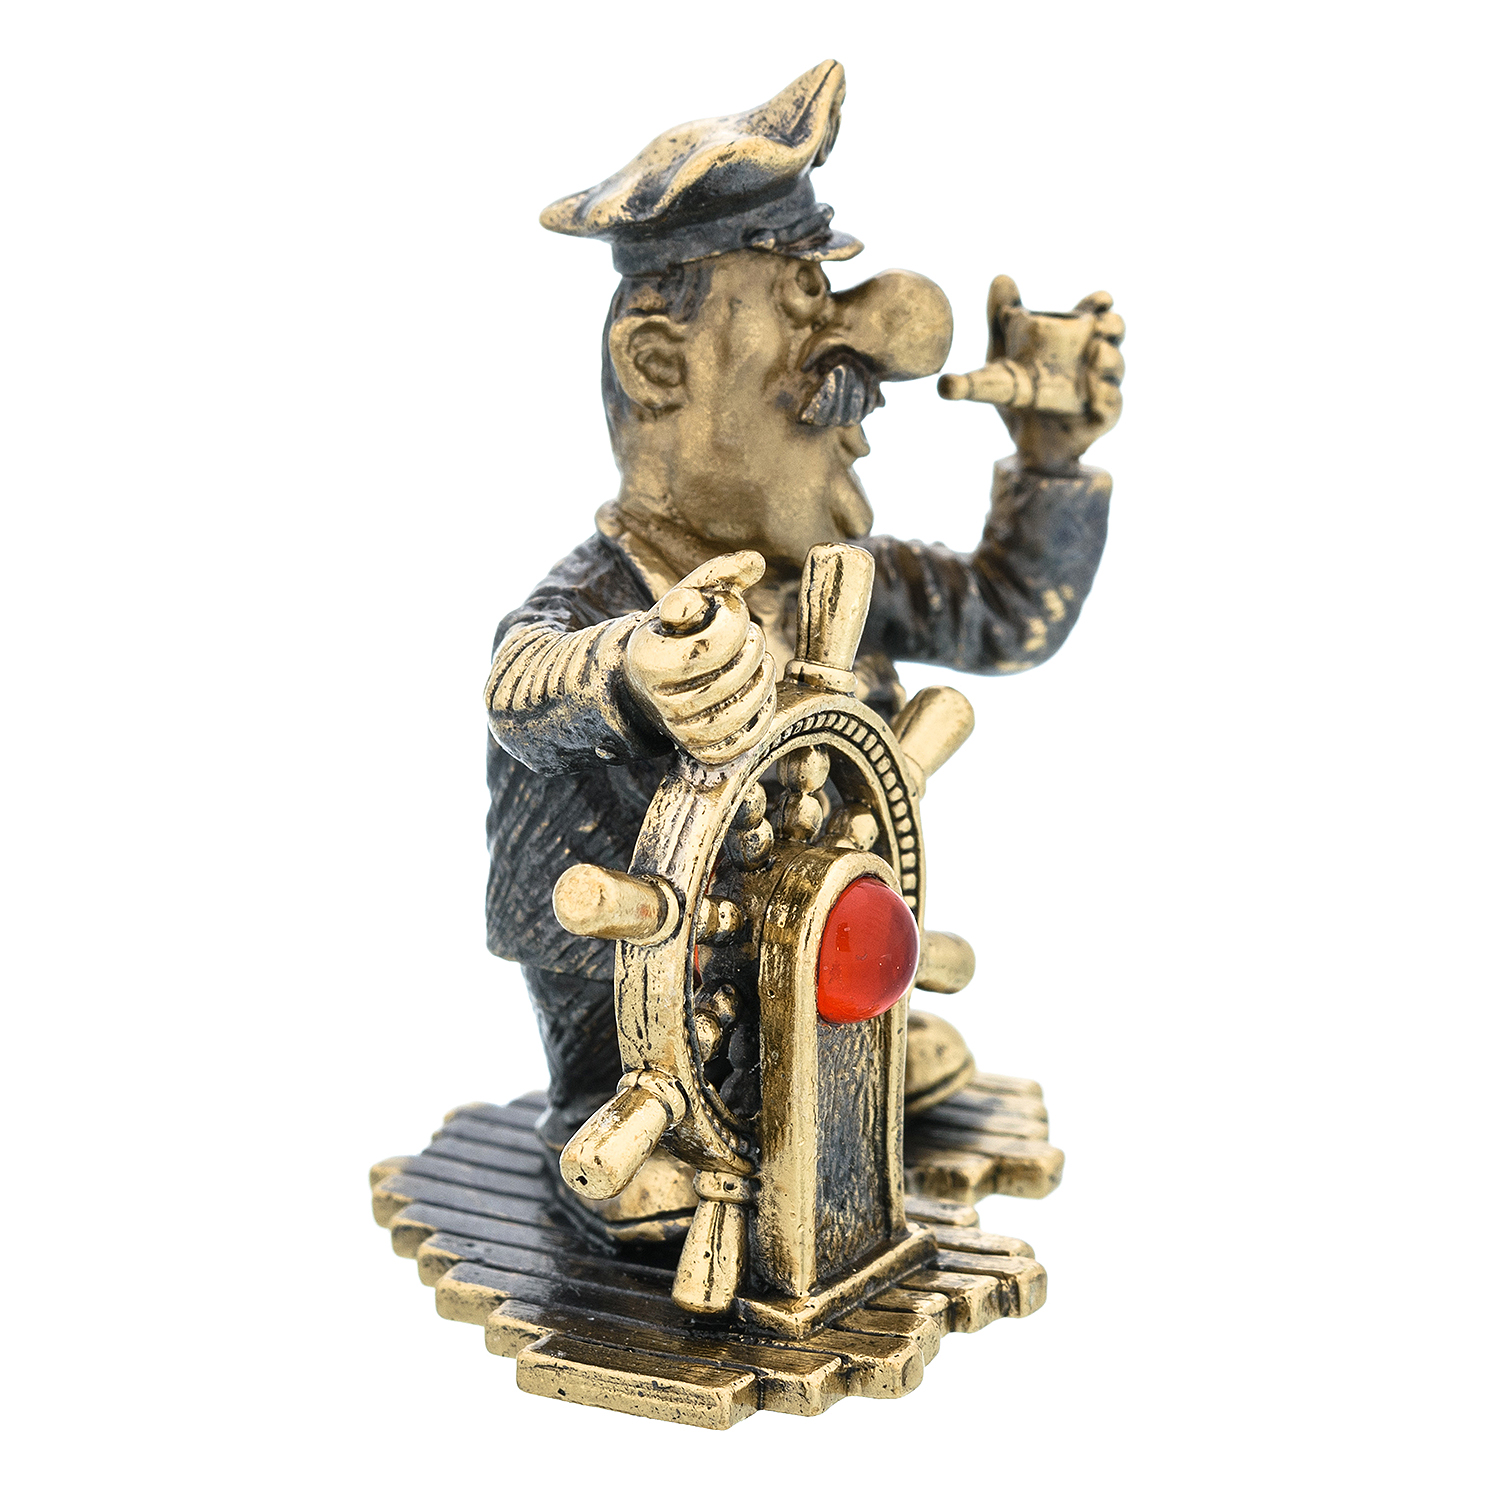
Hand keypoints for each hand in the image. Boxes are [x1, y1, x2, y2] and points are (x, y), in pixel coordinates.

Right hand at [626, 550, 776, 764]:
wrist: (645, 685)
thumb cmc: (672, 633)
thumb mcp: (686, 597)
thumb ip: (718, 575)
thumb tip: (756, 561)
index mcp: (649, 657)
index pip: (720, 639)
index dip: (736, 618)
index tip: (726, 612)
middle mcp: (660, 700)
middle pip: (736, 674)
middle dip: (753, 648)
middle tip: (749, 638)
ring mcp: (680, 732)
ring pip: (743, 710)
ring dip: (763, 681)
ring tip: (759, 662)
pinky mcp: (700, 753)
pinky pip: (745, 739)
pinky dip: (761, 713)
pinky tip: (757, 690)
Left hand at [939, 275, 1124, 472]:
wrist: (1024, 444)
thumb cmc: (1020, 396)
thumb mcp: (1002, 358)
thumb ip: (1000, 321)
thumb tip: (1002, 278)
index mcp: (1076, 338)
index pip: (1098, 311)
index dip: (1101, 302)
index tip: (1098, 301)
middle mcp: (1095, 359)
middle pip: (1116, 332)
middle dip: (1112, 325)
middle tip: (1097, 327)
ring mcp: (1102, 387)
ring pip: (1117, 365)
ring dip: (1110, 358)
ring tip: (1095, 353)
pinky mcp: (1103, 416)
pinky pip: (1112, 404)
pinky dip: (1106, 395)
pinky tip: (1095, 391)